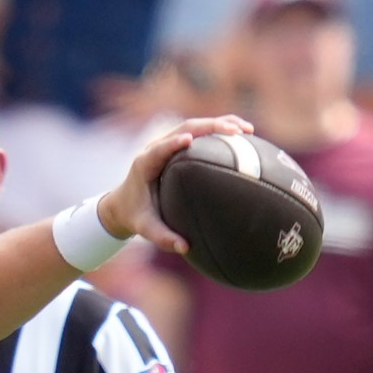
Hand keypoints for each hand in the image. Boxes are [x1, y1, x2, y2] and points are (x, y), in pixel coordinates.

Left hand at [98, 114, 254, 251]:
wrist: (124, 204)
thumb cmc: (136, 215)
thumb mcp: (145, 228)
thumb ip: (162, 237)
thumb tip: (185, 248)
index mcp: (145, 164)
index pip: (159, 149)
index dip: (173, 143)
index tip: (189, 140)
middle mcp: (156, 148)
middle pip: (184, 128)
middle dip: (210, 126)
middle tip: (236, 131)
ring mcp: (167, 143)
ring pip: (195, 126)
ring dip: (220, 124)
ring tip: (248, 130)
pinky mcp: (176, 145)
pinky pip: (199, 134)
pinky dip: (219, 132)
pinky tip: (244, 138)